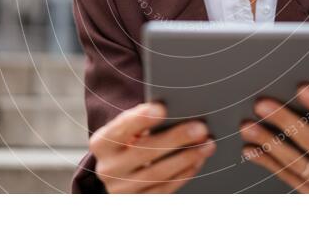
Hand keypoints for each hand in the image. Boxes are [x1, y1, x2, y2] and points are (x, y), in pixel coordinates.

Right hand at [89, 102, 215, 192]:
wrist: (117, 172)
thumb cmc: (128, 140)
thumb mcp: (127, 129)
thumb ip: (142, 120)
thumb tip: (175, 109)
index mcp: (101, 143)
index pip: (120, 129)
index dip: (140, 119)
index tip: (162, 107)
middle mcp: (107, 168)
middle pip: (143, 153)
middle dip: (175, 139)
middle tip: (200, 128)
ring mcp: (121, 189)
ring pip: (157, 174)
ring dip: (187, 158)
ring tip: (207, 144)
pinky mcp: (138, 202)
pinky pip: (164, 189)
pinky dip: (184, 173)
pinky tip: (198, 160)